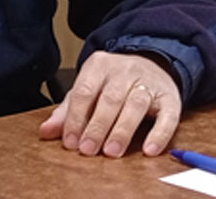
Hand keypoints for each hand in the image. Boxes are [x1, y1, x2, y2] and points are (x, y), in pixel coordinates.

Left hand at [38, 50, 181, 157]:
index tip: (71, 142)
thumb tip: (45, 132)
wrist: (151, 63)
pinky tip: (149, 150)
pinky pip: (167, 116)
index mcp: (99, 65)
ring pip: (134, 105)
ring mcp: (148, 82)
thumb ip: (68, 111)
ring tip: (112, 152)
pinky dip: (159, 134)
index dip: (76, 117)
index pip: (84, 91)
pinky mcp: (170, 98)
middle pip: (109, 99)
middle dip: (97, 126)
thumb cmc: (113, 82)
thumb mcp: (88, 88)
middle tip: (88, 150)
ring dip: (122, 130)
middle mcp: (124, 71)